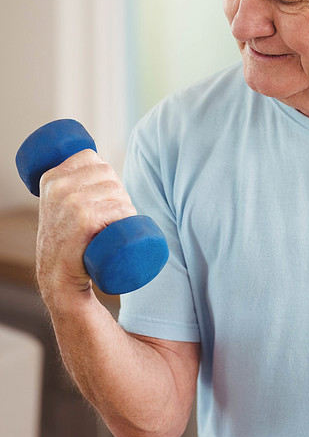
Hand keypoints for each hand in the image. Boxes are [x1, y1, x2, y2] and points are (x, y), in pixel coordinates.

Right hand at [36, 149, 136, 302]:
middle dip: (119, 192)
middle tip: (113, 216)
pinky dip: (128, 218)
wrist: (58, 279)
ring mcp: (71, 202)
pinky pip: (120, 210)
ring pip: (118, 191)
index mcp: (52, 177)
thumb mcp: (58, 205)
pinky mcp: (85, 219)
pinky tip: (120, 229)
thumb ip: (70, 184)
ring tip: (115, 225)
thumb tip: (100, 165)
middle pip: (108, 174)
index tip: (105, 194)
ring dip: (126, 207)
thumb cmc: (65, 241)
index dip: (106, 174)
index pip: (91, 157)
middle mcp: (59, 186)